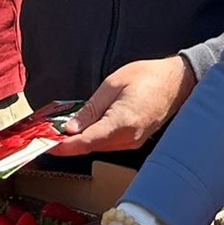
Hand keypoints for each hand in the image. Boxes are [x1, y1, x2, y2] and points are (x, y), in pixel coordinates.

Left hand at [52, 56, 195, 155]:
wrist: (177, 81)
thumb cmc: (148, 76)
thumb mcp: (112, 84)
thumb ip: (91, 109)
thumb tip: (71, 128)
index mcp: (122, 123)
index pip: (86, 142)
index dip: (64, 146)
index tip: (46, 145)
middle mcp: (129, 139)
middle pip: (91, 148)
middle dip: (68, 145)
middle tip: (46, 137)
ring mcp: (134, 142)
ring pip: (99, 148)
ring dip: (80, 143)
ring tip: (60, 134)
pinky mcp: (135, 141)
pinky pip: (109, 144)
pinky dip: (94, 140)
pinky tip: (83, 132)